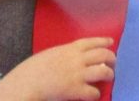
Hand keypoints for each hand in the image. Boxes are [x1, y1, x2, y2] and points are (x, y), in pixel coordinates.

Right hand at [0, 38, 115, 100]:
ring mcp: (78, 74)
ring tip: (108, 77)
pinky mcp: (75, 90)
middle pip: (103, 55)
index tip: (111, 42)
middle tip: (112, 64)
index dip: (103, 41)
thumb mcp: (50, 54)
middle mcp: (77, 59)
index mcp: (69, 49)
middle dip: (112, 58)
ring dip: (109, 74)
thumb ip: (64, 53)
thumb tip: (74, 56)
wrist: (25, 83)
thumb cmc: (33, 69)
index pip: (92, 42)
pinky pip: (93, 92)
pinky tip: (93, 95)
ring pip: (104, 71)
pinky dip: (95, 94)